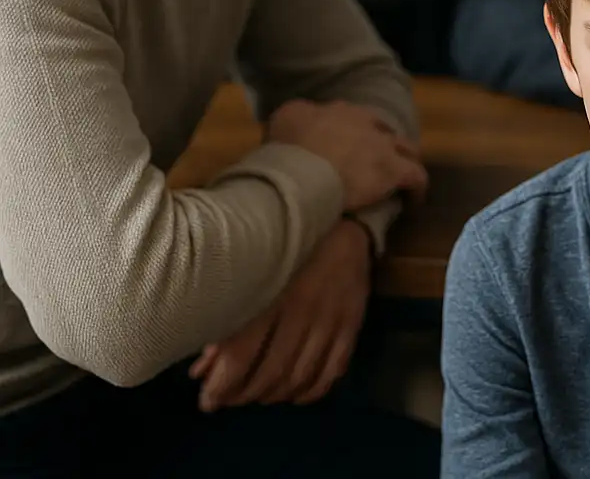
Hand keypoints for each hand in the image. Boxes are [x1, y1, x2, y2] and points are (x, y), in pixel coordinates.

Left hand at [190, 217, 371, 410]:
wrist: (343, 223)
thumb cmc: (284, 245)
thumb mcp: (248, 274)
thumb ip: (224, 322)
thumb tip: (200, 370)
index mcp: (267, 293)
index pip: (241, 355)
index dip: (222, 386)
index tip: (209, 402)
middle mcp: (300, 310)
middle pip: (271, 371)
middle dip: (247, 394)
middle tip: (233, 399)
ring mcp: (330, 318)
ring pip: (301, 375)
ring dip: (277, 394)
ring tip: (261, 396)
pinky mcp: (352, 322)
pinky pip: (334, 368)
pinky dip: (313, 390)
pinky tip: (297, 394)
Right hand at [267, 99, 427, 210]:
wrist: (299, 172)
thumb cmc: (284, 152)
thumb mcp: (283, 121)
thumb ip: (297, 118)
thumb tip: (300, 123)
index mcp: (336, 110)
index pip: (353, 117)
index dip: (354, 133)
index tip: (349, 149)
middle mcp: (364, 121)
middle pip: (383, 129)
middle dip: (382, 143)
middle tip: (375, 163)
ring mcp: (382, 145)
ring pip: (405, 148)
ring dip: (403, 161)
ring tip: (399, 180)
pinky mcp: (395, 170)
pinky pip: (416, 176)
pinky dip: (416, 188)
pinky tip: (413, 201)